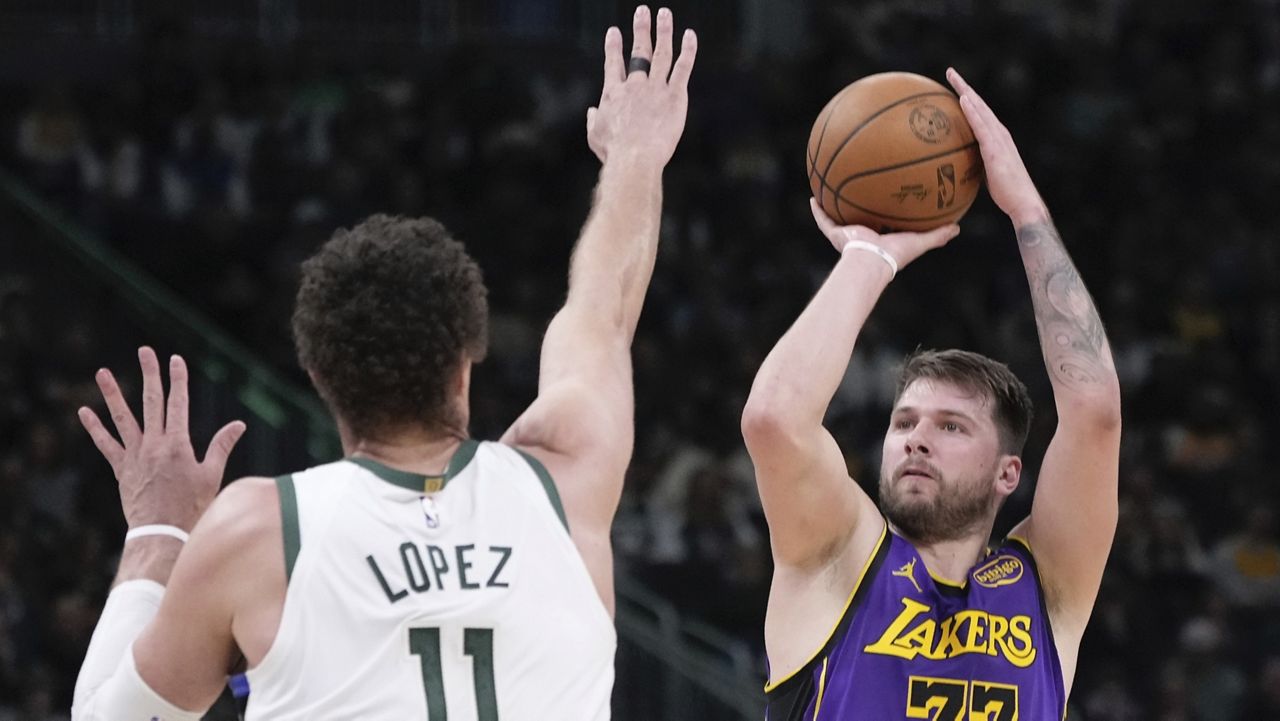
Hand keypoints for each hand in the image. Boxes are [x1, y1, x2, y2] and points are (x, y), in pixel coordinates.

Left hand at [78, 347, 245, 531]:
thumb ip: (221, 446)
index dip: (178, 380)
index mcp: (178, 444)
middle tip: (146, 352)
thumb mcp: (212, 476)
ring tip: (103, 372)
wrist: (163, 532)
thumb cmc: (192, 507)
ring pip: (122, 418)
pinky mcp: (122, 469)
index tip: (176, 360)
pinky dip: (95, 428)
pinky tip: (85, 411)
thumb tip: (238, 424)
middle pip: (152, 402)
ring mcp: (135, 456)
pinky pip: (106, 444)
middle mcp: (154, 445)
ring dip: (113, 394)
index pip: (178, 404)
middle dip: (150, 374)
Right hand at [586, 6, 696, 164]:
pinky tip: (690, 35)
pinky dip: (687, 50)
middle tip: (643, 11)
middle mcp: (635, 85)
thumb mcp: (594, 136)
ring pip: (661, 53)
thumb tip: (592, 112)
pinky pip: (682, 68)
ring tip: (665, 14)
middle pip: (639, 52)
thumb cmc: (614, 152)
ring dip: (663, 31)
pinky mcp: (675, 96)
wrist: (635, 158)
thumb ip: (593, 120)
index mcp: (613, 93)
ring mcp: (656, 88)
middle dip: (641, 29)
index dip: (613, 46)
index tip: (614, 32)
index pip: (613, 63)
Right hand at [810, 198, 958, 271]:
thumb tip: (957, 227)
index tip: (885, 203)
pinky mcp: (836, 233)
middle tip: (859, 192)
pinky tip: (813, 196)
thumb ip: (937, 235)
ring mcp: (847, 234)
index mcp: (880, 238)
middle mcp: (862, 236)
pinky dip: (817, 210)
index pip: (882, 224)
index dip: (883, 215)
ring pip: (838, 217)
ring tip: (830, 188)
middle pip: (859, 219)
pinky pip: (824, 220)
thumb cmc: (895, 255)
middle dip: (858, 208)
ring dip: (834, 205)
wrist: (872, 260)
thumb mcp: (919, 242)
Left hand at [946, 68, 1047, 225]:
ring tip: (952, 78)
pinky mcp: (996, 149)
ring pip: (980, 109)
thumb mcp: (987, 175)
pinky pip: (981, 126)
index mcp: (997, 138)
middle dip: (964, 87)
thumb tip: (959, 167)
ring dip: (966, 92)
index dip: (967, 98)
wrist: (1023, 203)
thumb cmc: (1006, 194)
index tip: (954, 86)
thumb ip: (976, 165)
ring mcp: (999, 139)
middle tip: (950, 72)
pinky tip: (962, 100)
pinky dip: (972, 111)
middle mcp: (999, 133)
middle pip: (979, 105)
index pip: (979, 113)